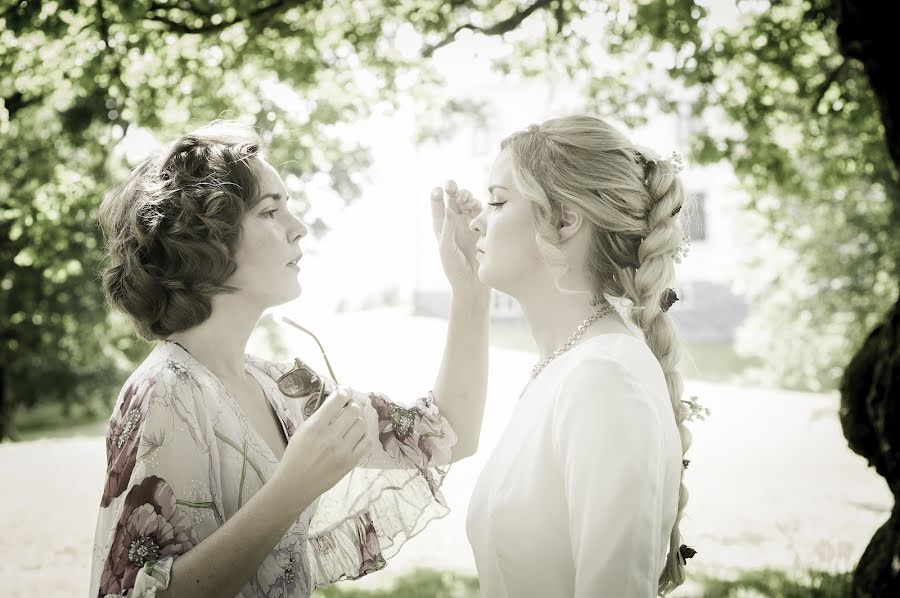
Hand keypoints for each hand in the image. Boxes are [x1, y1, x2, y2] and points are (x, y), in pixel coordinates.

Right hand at [274, 386, 367, 513]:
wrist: (296, 484)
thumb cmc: (295, 456)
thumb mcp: (302, 431)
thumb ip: (320, 416)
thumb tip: (339, 400)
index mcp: (315, 427)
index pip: (338, 400)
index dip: (344, 391)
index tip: (345, 391)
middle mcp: (330, 437)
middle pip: (354, 410)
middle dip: (352, 405)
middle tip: (348, 408)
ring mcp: (343, 451)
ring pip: (362, 424)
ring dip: (358, 420)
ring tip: (350, 424)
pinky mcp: (351, 462)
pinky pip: (367, 441)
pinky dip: (364, 435)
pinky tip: (356, 436)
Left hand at [430, 180, 488, 298]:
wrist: (473, 284)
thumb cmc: (455, 270)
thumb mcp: (447, 250)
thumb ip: (447, 230)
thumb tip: (448, 208)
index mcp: (442, 229)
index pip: (437, 208)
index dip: (436, 196)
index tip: (437, 190)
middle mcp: (455, 224)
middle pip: (454, 201)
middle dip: (453, 190)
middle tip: (451, 186)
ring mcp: (470, 226)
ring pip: (468, 204)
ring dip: (466, 197)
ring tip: (465, 199)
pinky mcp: (483, 229)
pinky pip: (482, 213)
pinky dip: (479, 207)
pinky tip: (476, 209)